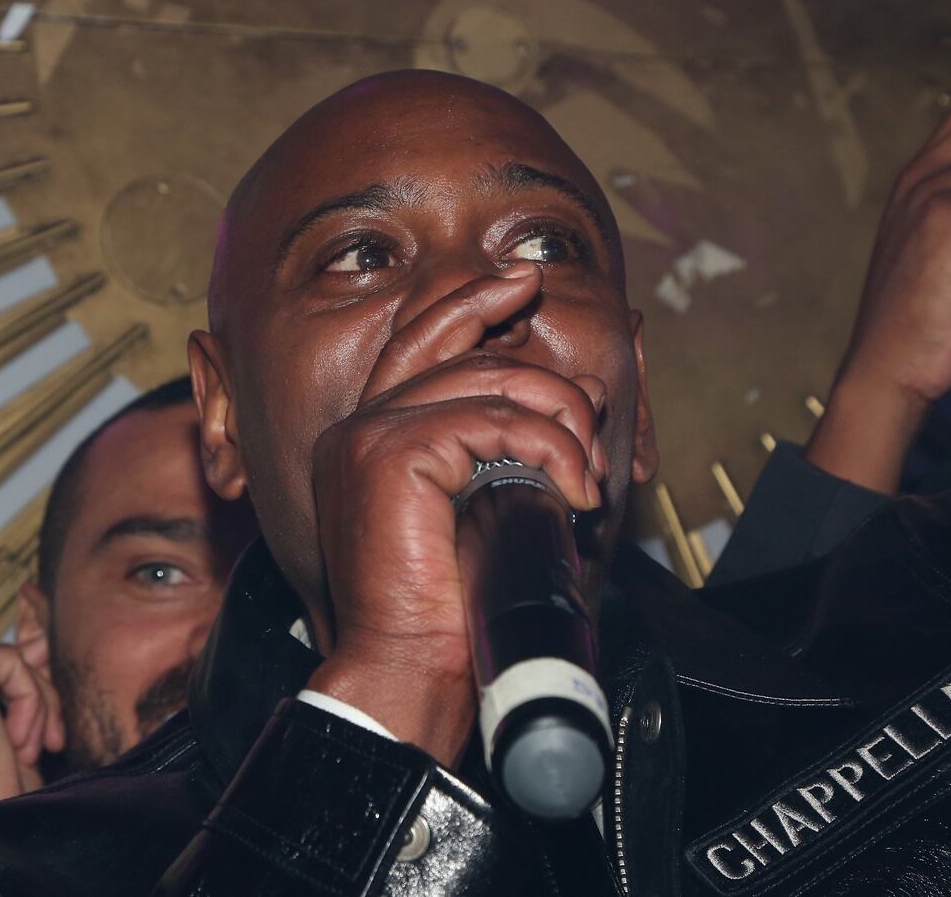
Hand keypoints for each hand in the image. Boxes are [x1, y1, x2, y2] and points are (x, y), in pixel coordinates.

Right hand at [0, 642, 64, 868]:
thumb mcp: (0, 736)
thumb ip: (12, 688)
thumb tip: (38, 643)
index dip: (20, 700)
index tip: (35, 741)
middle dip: (32, 707)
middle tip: (39, 752)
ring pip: (9, 663)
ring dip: (34, 711)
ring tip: (25, 754)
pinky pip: (14, 664)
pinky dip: (31, 704)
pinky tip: (15, 744)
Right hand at [302, 262, 607, 764]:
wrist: (408, 670)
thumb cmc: (447, 610)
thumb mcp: (490, 507)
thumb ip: (516, 446)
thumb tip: (584, 391)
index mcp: (367, 439)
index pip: (419, 341)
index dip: (470, 303)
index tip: (522, 280)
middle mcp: (357, 429)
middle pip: (468, 358)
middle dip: (548, 386)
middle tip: (592, 431)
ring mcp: (368, 437)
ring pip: (489, 385)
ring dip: (561, 426)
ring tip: (588, 476)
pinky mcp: (390, 455)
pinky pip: (494, 422)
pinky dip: (552, 450)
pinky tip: (574, 489)